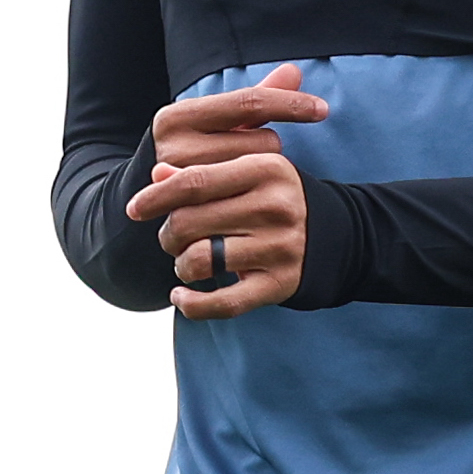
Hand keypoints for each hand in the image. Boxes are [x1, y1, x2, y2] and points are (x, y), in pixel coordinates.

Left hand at [128, 66, 328, 320]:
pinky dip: (192, 305)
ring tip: (187, 262)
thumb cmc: (275, 199)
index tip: (133, 209)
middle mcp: (275, 206)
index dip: (155, 197)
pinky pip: (222, 303)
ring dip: (182, 266)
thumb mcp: (248, 172)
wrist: (339, 236)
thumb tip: (156, 174)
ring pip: (200, 261)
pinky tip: (181, 298)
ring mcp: (280, 247)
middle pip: (190, 222)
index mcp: (266, 168)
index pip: (194, 182)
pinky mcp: (280, 283)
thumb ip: (203, 171)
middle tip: (172, 239)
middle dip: (169, 234)